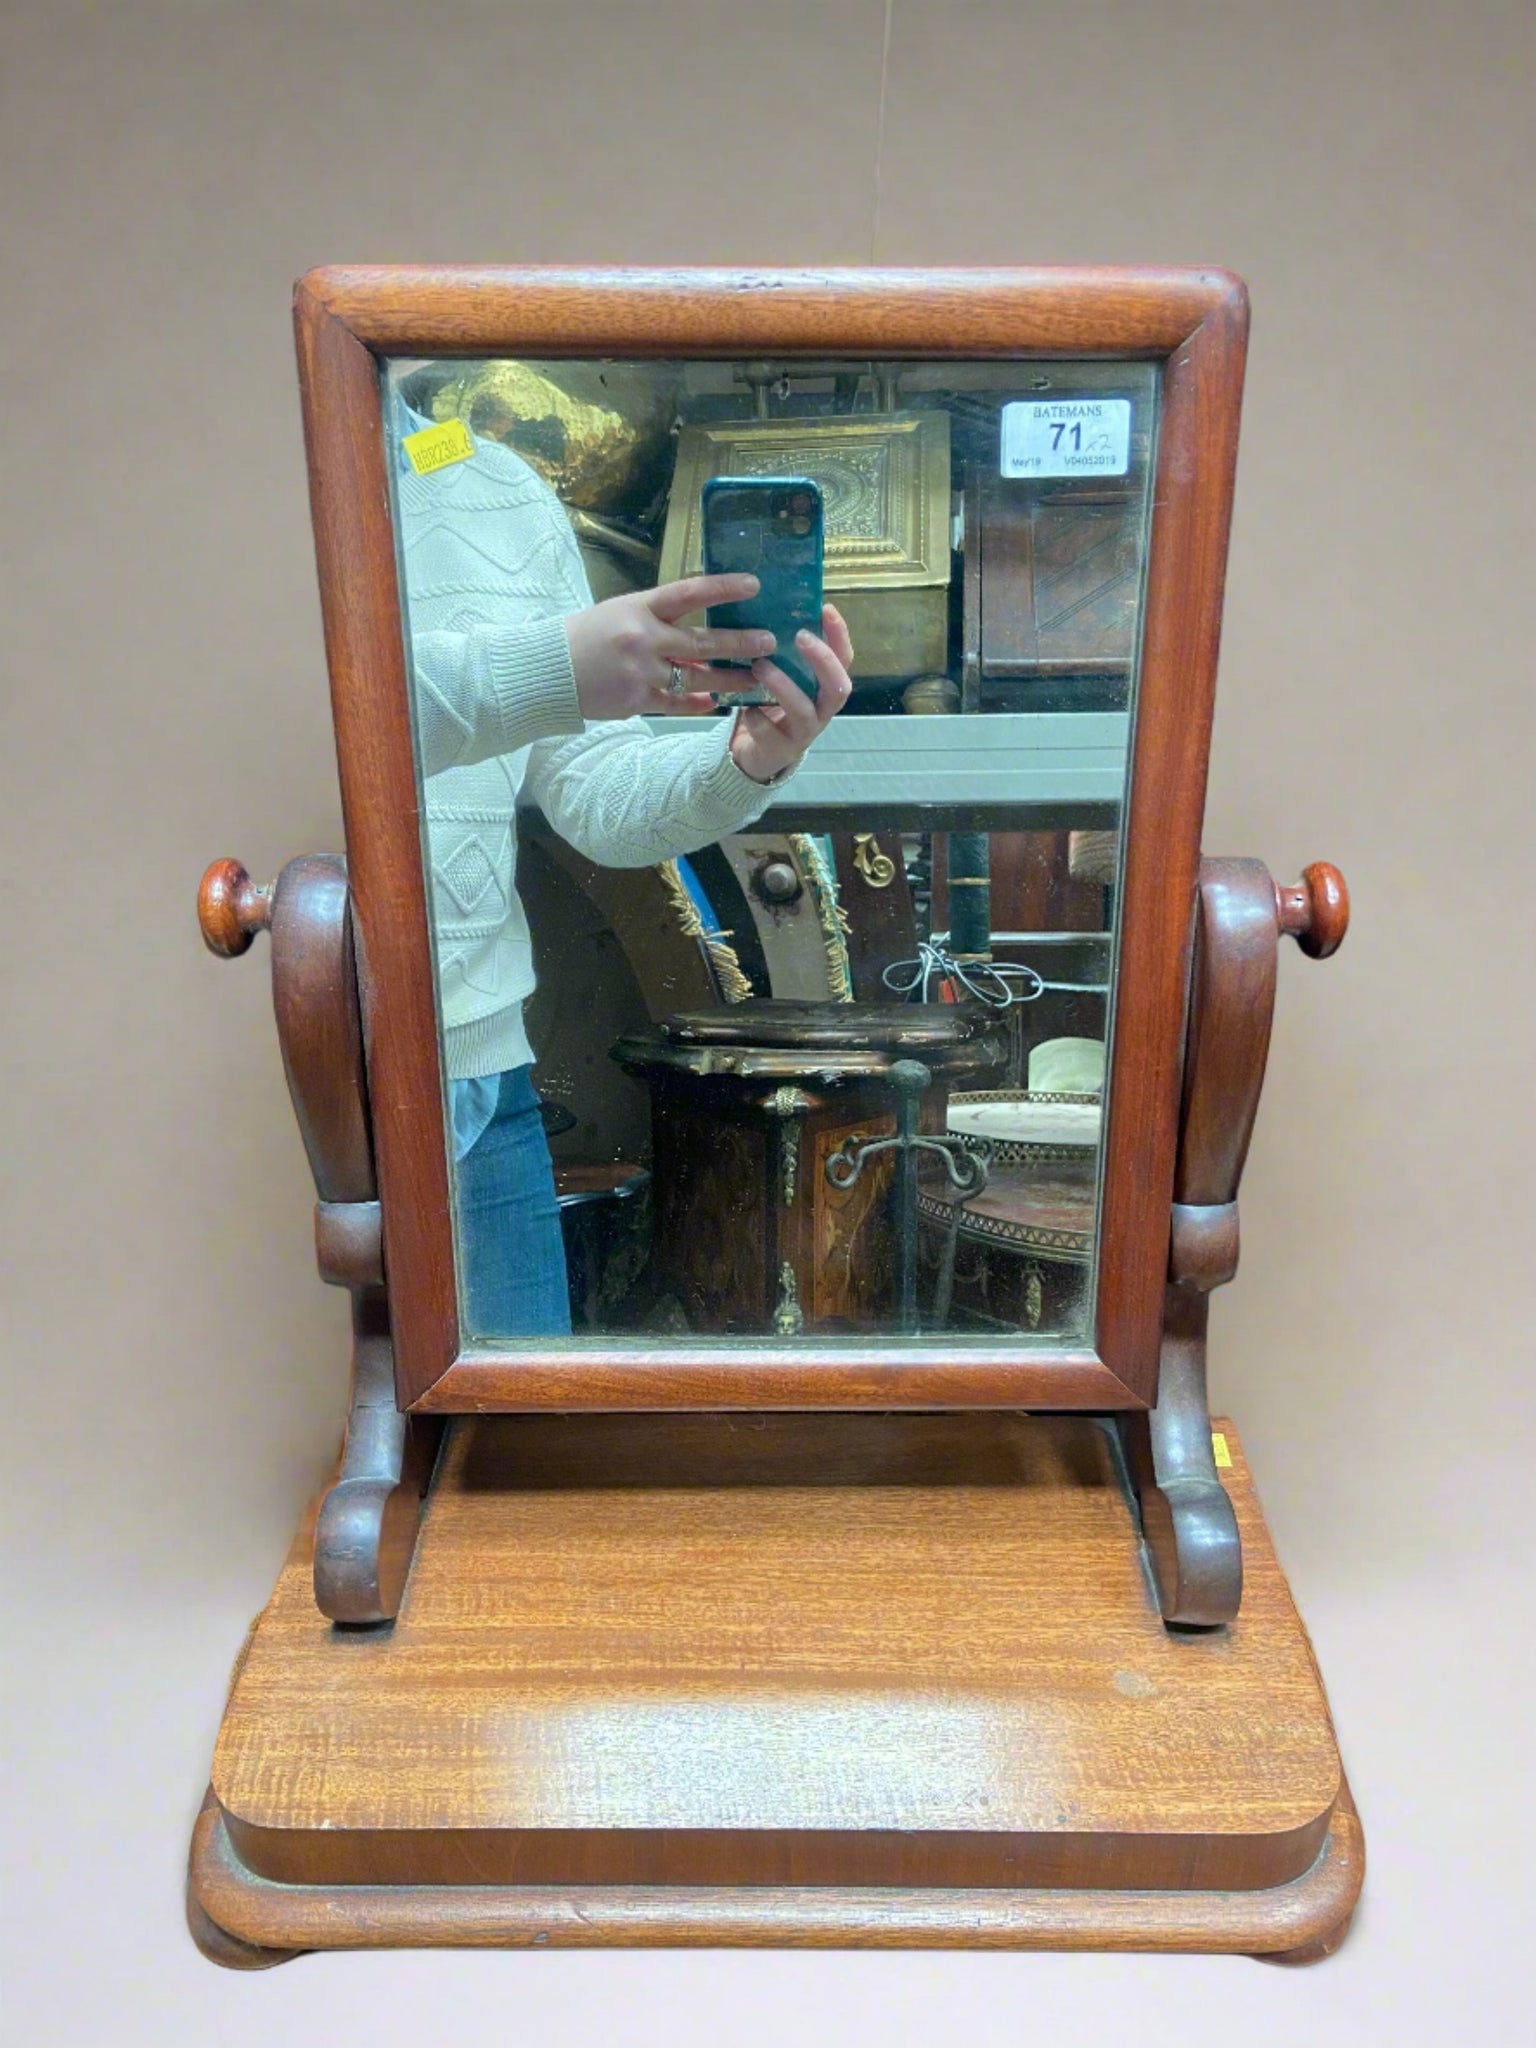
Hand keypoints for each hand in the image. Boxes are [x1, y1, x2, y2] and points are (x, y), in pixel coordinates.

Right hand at [563, 575, 776, 719]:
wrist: (547, 671)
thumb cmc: (583, 636)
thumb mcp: (618, 612)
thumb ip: (655, 616)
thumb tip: (694, 620)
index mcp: (638, 607)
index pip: (689, 592)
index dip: (723, 588)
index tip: (754, 584)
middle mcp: (643, 638)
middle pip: (703, 640)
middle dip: (740, 642)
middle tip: (770, 641)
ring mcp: (641, 672)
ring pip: (697, 675)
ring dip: (729, 677)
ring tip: (755, 677)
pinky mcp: (636, 700)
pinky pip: (676, 703)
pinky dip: (697, 703)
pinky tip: (715, 702)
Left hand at [728, 604, 853, 784]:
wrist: (757, 753)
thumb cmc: (772, 705)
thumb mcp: (782, 676)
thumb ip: (784, 653)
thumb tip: (773, 608)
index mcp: (825, 687)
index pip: (844, 659)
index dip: (839, 636)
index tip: (825, 609)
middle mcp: (822, 709)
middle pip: (839, 686)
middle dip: (822, 659)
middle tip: (800, 636)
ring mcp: (804, 732)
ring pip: (804, 710)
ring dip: (784, 686)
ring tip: (760, 666)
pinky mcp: (781, 750)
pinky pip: (770, 733)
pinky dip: (757, 718)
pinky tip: (745, 708)